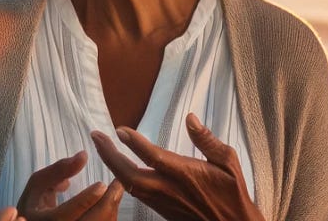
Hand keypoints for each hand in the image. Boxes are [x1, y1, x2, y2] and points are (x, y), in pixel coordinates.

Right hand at [16, 151, 123, 219]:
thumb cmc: (35, 203)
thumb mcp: (39, 183)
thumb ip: (59, 170)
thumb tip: (83, 156)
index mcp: (42, 220)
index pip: (64, 214)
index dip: (84, 201)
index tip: (101, 185)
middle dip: (107, 204)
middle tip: (118, 184)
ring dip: (111, 209)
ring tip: (117, 189)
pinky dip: (109, 216)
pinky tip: (111, 203)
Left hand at [90, 113, 262, 220]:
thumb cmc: (233, 192)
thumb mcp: (228, 161)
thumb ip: (207, 140)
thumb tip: (191, 119)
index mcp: (186, 174)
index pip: (154, 157)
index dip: (134, 143)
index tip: (119, 130)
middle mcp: (170, 189)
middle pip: (130, 174)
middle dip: (110, 155)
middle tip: (95, 136)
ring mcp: (163, 201)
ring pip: (129, 186)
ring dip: (112, 166)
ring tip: (101, 147)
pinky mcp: (161, 209)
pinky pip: (136, 194)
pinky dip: (122, 178)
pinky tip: (117, 167)